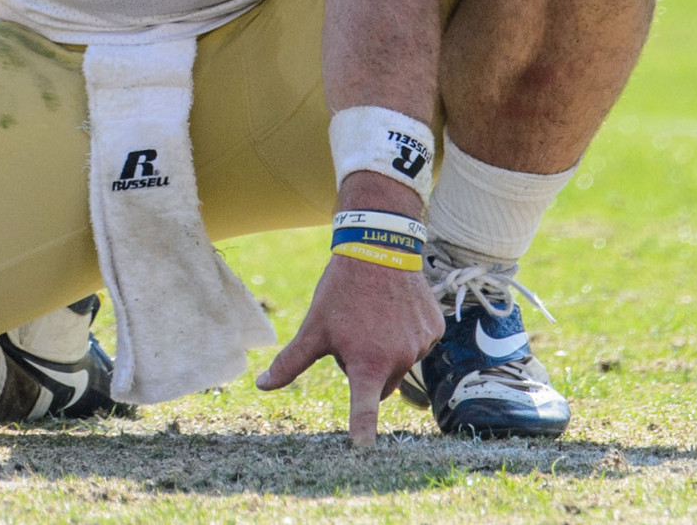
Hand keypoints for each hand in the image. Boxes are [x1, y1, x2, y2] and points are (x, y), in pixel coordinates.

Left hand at [253, 252, 441, 447]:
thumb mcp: (314, 327)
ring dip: (387, 349)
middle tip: (353, 336)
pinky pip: (418, 344)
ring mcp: (421, 345)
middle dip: (367, 369)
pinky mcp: (435, 330)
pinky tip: (395, 309)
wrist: (379, 247)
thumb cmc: (341, 291)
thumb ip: (291, 363)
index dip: (362, 430)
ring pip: (399, 363)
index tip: (363, 450)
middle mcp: (398, 359)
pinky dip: (407, 333)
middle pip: (380, 385)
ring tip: (374, 316)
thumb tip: (261, 386)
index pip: (364, 408)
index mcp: (366, 363)